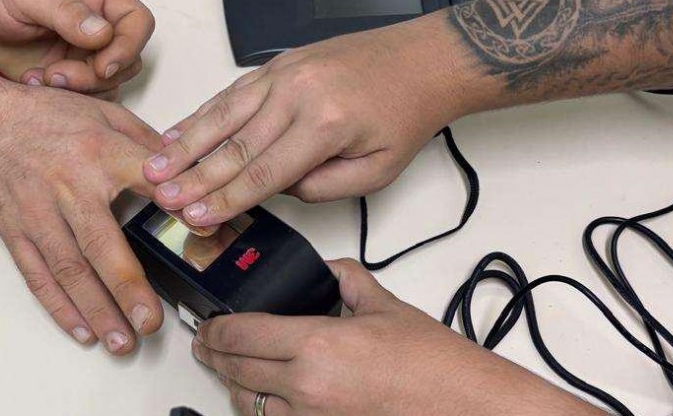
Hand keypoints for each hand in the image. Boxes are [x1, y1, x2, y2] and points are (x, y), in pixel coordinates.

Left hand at [0, 0, 154, 98]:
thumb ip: (64, 10)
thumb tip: (102, 33)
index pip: (138, 22)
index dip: (128, 47)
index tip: (101, 66)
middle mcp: (100, 26)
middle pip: (128, 60)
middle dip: (95, 76)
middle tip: (56, 74)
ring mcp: (88, 54)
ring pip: (111, 83)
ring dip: (79, 89)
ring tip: (40, 77)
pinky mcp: (73, 75)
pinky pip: (89, 97)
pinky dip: (65, 99)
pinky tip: (34, 82)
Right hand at [0, 76, 164, 353]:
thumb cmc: (43, 115)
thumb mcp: (104, 113)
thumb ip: (146, 143)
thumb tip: (186, 170)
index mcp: (98, 151)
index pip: (147, 181)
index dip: (176, 206)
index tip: (205, 233)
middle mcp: (67, 186)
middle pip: (101, 244)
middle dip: (127, 289)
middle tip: (150, 322)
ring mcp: (37, 213)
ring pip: (68, 270)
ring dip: (96, 310)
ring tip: (121, 341)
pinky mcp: (15, 232)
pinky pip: (37, 275)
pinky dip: (59, 306)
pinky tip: (81, 329)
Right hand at [143, 22, 463, 226]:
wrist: (421, 61)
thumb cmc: (403, 112)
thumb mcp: (375, 171)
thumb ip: (320, 188)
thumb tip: (274, 189)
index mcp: (323, 125)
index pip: (261, 173)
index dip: (222, 198)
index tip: (194, 215)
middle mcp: (297, 94)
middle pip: (232, 144)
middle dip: (191, 174)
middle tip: (158, 195)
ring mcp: (283, 73)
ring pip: (222, 113)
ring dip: (185, 142)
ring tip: (154, 165)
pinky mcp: (278, 64)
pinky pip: (232, 91)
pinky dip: (202, 111)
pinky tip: (180, 129)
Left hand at [191, 259, 600, 415]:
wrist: (466, 407)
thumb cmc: (435, 366)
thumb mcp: (386, 306)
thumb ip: (346, 280)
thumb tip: (326, 270)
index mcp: (318, 345)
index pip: (241, 334)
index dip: (214, 327)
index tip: (207, 322)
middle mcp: (307, 387)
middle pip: (235, 369)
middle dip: (214, 353)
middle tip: (206, 342)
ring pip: (247, 404)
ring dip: (233, 384)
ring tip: (229, 367)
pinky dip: (261, 410)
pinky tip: (262, 398)